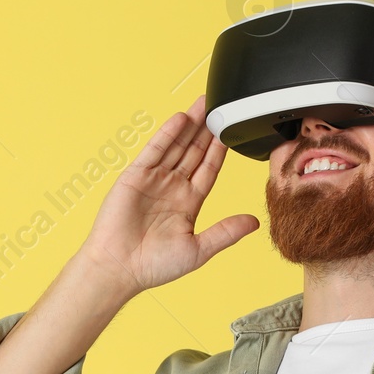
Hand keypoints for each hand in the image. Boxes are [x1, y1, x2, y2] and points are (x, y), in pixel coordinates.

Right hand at [81, 94, 259, 294]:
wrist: (118, 268)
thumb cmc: (153, 265)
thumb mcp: (198, 250)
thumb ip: (226, 232)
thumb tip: (254, 222)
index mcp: (188, 203)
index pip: (208, 169)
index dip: (219, 150)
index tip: (230, 131)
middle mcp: (172, 188)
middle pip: (194, 151)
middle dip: (206, 130)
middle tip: (218, 107)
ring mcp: (154, 180)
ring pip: (176, 146)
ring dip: (190, 126)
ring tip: (203, 105)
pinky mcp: (135, 176)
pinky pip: (154, 150)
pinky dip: (167, 134)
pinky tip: (181, 119)